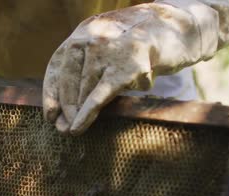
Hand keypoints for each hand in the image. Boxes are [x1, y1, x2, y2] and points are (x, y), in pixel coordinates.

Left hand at [42, 0, 228, 134]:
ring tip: (73, 131)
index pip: (58, 64)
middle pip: (69, 79)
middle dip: (64, 107)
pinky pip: (99, 96)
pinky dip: (86, 115)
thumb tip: (67, 101)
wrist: (179, 30)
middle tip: (61, 128)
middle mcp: (93, 36)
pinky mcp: (125, 67)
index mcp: (85, 30)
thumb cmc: (142, 45)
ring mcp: (109, 50)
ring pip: (84, 90)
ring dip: (76, 114)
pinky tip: (78, 128)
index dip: (51, 91)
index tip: (49, 113)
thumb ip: (89, 63)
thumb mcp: (110, 45)